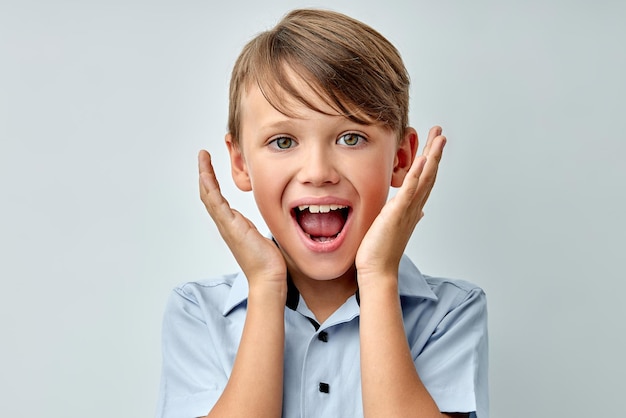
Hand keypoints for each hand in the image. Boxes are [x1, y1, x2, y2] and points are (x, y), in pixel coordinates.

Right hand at [198, 150, 286, 289]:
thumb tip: (266, 218)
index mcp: (233, 224)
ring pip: (209, 196)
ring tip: (202, 158)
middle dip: (204, 173)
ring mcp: (226, 225)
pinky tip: (206, 175)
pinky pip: (216, 203)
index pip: (217, 198)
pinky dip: (210, 187)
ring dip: (204, 175)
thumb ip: (258, 226)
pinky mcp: (231, 227)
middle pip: (208, 194)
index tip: (210, 165)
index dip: (212, 181)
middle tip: (202, 156)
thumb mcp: (264, 236)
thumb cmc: (268, 262)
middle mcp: (226, 224)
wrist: (268, 278)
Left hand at [355, 126, 445, 284]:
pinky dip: (417, 175)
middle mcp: (414, 207)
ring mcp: (407, 210)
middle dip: (435, 151)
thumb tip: (420, 211)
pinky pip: (410, 192)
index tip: (434, 142)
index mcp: (412, 208)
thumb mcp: (394, 226)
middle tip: (440, 131)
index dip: (431, 159)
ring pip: (424, 179)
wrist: (377, 270)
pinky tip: (423, 160)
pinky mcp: (396, 215)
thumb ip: (407, 215)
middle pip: (429, 174)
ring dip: (432, 157)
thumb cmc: (382, 251)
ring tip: (438, 138)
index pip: (425, 179)